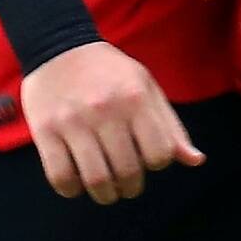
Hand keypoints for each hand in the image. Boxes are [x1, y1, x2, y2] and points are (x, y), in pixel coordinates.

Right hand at [22, 38, 199, 202]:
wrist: (57, 45)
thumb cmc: (109, 72)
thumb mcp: (146, 87)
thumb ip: (170, 126)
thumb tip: (196, 161)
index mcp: (136, 98)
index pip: (160, 154)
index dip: (157, 164)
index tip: (147, 160)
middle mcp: (105, 109)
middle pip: (127, 171)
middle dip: (130, 187)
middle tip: (126, 185)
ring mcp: (72, 120)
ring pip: (96, 179)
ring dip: (105, 195)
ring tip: (105, 191)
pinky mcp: (45, 130)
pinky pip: (60, 176)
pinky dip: (71, 190)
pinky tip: (76, 184)